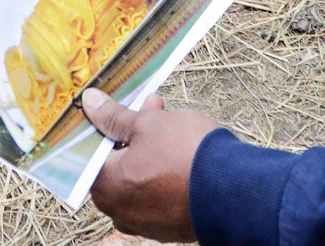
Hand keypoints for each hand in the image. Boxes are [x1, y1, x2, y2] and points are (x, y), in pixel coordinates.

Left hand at [82, 88, 217, 241]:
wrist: (240, 195)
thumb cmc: (186, 156)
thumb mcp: (146, 124)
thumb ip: (113, 116)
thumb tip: (88, 102)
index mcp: (105, 186)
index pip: (89, 150)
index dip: (103, 123)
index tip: (114, 106)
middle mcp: (120, 210)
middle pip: (116, 161)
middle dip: (130, 130)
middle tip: (148, 106)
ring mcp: (146, 222)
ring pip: (138, 174)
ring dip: (148, 145)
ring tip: (166, 116)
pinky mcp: (170, 226)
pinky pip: (157, 191)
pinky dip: (162, 169)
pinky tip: (179, 145)